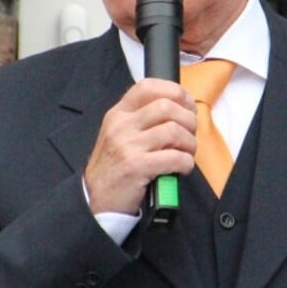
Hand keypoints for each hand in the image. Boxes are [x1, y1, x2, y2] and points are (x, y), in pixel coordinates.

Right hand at [84, 78, 196, 214]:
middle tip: (190, 134)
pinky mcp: (136, 167)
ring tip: (187, 153)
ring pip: (173, 131)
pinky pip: (174, 158)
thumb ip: (142, 119)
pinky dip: (186, 163)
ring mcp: (127, 146)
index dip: (175, 91)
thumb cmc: (114, 168)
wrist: (96, 200)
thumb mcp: (119, 135)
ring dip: (189, 143)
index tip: (187, 104)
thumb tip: (179, 108)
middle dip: (188, 120)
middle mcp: (121, 126)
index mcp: (118, 114)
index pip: (148, 87)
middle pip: (167, 106)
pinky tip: (182, 168)